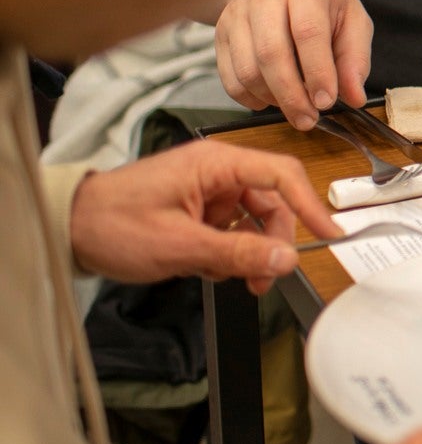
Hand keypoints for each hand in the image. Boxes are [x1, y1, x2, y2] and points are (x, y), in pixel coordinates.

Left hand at [68, 141, 340, 294]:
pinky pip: (234, 231)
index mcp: (215, 164)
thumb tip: (288, 258)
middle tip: (266, 275)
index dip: (311, 204)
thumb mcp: (181, 246)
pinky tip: (213, 268)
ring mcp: (208, 191)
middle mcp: (217, 172)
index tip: (329, 233)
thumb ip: (239, 253)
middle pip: (272, 204)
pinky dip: (231, 253)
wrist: (69, 232)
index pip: (281, 175)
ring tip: (237, 279)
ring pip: (254, 222)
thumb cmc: (113, 224)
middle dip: (273, 242)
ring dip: (252, 253)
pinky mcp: (200, 210)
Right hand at [216, 0, 373, 129]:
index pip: (308, 32)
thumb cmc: (322, 0)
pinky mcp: (220, 31)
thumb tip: (354, 97)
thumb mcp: (352, 20)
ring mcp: (236, 13)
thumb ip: (355, 58)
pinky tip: (270, 99)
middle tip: (308, 119)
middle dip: (292, 95)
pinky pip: (229, 75)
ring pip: (247, 68)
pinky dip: (249, 97)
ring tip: (295, 108)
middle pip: (271, 53)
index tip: (326, 101)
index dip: (317, 71)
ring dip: (272, 98)